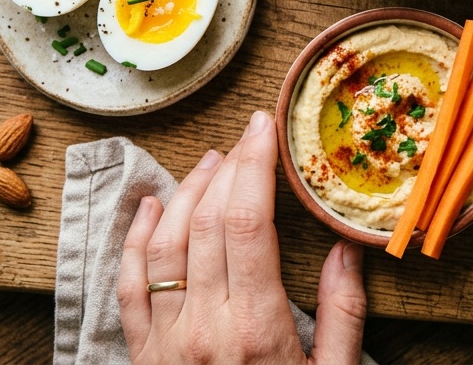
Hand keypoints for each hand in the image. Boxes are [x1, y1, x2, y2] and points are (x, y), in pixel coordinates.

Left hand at [118, 111, 367, 364]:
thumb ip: (343, 313)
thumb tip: (343, 247)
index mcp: (256, 329)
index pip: (247, 222)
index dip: (254, 166)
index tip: (264, 129)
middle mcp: (203, 328)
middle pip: (206, 221)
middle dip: (227, 166)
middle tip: (247, 136)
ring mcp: (165, 342)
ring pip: (164, 243)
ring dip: (186, 191)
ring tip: (211, 161)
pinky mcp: (143, 357)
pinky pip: (129, 286)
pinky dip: (136, 238)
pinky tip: (152, 206)